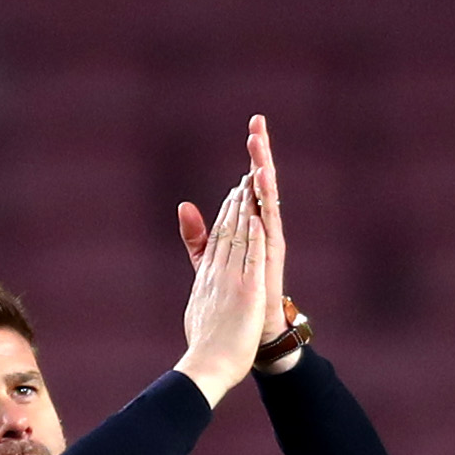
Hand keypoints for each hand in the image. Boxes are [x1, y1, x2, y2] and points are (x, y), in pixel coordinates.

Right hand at [173, 173, 266, 407]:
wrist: (207, 365)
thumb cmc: (204, 345)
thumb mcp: (197, 307)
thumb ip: (198, 293)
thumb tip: (196, 282)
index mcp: (206, 278)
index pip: (216, 239)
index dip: (225, 214)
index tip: (233, 194)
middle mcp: (216, 274)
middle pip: (226, 231)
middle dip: (236, 203)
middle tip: (245, 177)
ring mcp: (231, 281)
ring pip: (238, 238)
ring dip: (245, 210)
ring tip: (252, 187)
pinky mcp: (247, 291)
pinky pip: (251, 258)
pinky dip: (255, 236)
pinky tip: (260, 218)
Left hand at [177, 115, 288, 344]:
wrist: (253, 331)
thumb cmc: (236, 299)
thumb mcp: (210, 261)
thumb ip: (197, 235)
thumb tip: (184, 205)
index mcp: (248, 227)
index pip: (247, 184)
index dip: (251, 157)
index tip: (253, 127)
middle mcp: (262, 229)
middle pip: (260, 183)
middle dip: (259, 153)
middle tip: (258, 122)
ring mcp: (268, 241)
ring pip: (266, 197)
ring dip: (262, 169)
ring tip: (258, 143)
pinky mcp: (271, 255)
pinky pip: (268, 224)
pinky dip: (265, 202)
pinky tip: (261, 182)